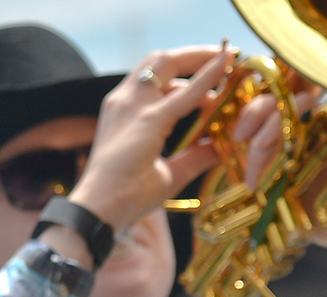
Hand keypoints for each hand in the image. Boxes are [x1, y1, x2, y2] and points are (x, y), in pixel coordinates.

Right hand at [66, 46, 234, 233]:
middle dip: (194, 54)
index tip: (212, 70)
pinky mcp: (148, 119)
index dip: (184, 70)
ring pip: (168, 63)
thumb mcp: (168, 173)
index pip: (154, 79)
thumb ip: (195, 157)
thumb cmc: (124, 197)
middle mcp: (124, 101)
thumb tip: (222, 147)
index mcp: (123, 112)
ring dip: (201, 57)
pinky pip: (186, 91)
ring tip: (229, 60)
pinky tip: (227, 63)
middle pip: (160, 61)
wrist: (97, 211)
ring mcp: (133, 107)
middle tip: (226, 57)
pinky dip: (208, 75)